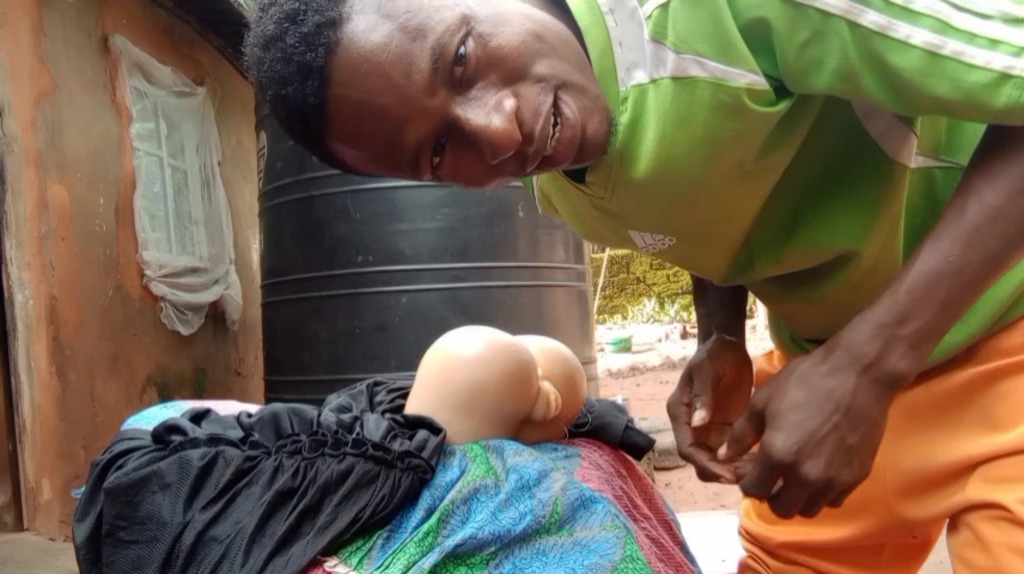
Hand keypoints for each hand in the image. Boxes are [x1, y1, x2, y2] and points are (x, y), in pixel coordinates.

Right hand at [667, 334, 754, 483]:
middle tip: (749, 475)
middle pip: (702, 462)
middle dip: (722, 473)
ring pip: (719, 463)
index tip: (727, 473)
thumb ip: (702, 395)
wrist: (727, 346)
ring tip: (761, 470)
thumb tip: (697, 423)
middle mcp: (692, 428)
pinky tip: (766, 461)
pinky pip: (735, 454)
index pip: (687, 450)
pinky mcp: (728, 431)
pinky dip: (747, 461)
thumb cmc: (713, 354)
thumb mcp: (705, 370)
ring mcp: (710, 431)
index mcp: (680, 414)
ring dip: (736, 470)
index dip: (705, 465)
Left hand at [718, 338, 909, 518]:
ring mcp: (834, 479)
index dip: (748, 483)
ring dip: (798, 497)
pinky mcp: (857, 476)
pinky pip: (833, 499)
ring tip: (796, 474)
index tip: (752, 472)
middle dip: (772, 496)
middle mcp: (805, 475)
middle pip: (782, 509)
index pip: (753, 491)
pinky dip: (822, 492)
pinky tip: (819, 469)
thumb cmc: (805, 380)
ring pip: (809, 508)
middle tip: (773, 477)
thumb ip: (741, 434)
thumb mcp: (763, 401)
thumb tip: (724, 456)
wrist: (858, 373)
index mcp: (777, 455)